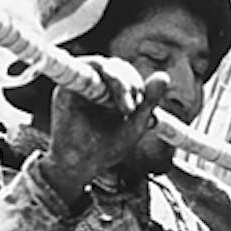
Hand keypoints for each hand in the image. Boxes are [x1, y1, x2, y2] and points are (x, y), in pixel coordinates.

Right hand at [38, 57, 167, 204]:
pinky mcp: (65, 87)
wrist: (83, 166)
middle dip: (132, 83)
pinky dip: (104, 83)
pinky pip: (88, 70)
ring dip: (121, 82)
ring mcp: (78, 84)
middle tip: (134, 108)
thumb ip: (148, 100)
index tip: (141, 106)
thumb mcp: (135, 123)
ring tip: (127, 109)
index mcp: (107, 91)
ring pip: (105, 65)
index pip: (125, 73)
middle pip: (116, 66)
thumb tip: (164, 76)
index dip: (136, 84)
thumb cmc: (106, 147)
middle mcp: (91, 84)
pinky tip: (110, 104)